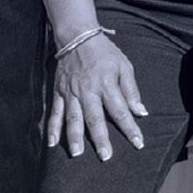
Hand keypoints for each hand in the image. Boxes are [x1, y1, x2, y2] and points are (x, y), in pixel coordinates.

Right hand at [47, 26, 146, 158]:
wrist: (77, 36)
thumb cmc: (104, 53)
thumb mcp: (124, 66)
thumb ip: (131, 91)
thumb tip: (141, 112)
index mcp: (106, 84)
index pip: (120, 110)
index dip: (130, 128)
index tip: (138, 143)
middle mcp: (87, 90)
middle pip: (95, 118)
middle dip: (101, 138)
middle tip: (105, 156)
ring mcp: (71, 92)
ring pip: (73, 117)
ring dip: (74, 136)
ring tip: (77, 154)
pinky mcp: (59, 92)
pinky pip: (55, 112)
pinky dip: (52, 128)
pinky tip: (51, 143)